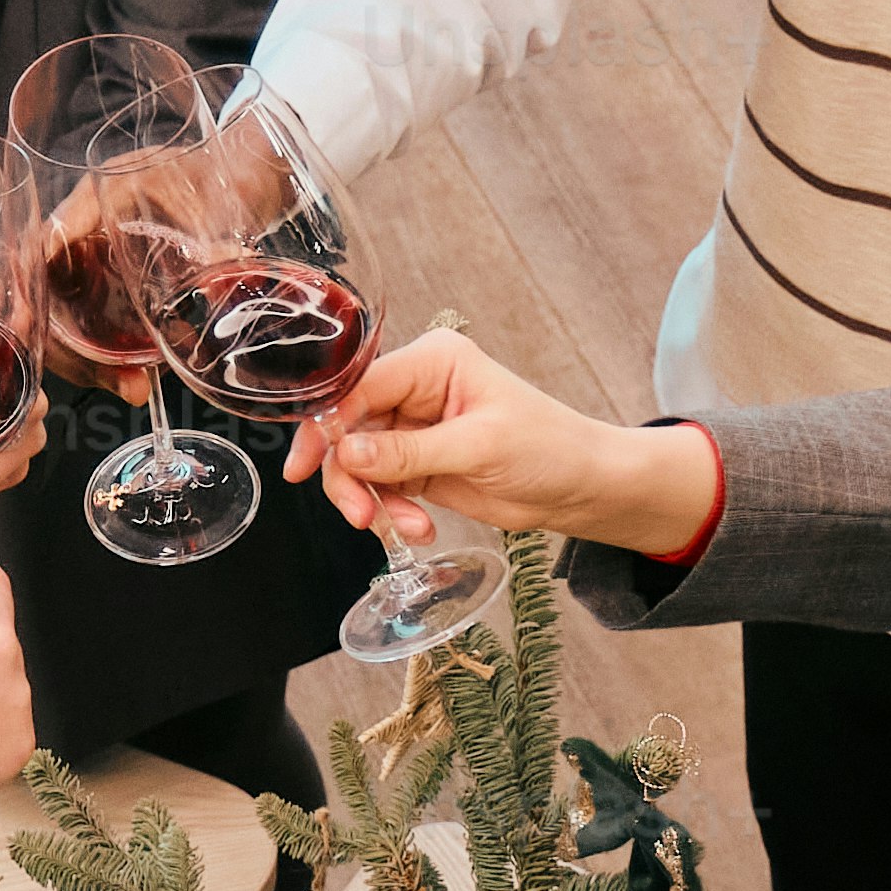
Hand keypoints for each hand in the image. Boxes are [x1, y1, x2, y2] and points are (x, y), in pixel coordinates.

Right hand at [300, 331, 714, 562]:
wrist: (579, 487)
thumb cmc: (548, 448)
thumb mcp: (478, 448)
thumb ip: (408, 452)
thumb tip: (346, 453)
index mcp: (433, 362)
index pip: (361, 384)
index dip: (329, 423)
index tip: (311, 463)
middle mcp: (415, 389)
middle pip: (348, 427)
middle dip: (349, 474)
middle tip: (360, 514)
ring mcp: (412, 429)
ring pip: (357, 463)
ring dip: (372, 500)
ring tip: (404, 529)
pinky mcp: (415, 464)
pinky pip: (378, 487)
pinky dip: (389, 513)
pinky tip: (415, 529)